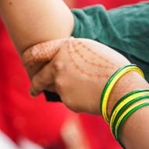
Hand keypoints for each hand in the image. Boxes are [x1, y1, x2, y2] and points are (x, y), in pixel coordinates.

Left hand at [23, 38, 143, 113]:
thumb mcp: (92, 50)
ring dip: (63, 91)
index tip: (27, 65)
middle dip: (36, 85)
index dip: (31, 59)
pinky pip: (68, 99)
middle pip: (40, 76)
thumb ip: (73, 53)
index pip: (38, 52)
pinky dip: (76, 99)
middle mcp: (58, 64)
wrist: (121, 88)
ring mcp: (60, 83)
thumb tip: (65, 58)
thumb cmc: (112, 67)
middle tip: (34, 91)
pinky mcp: (66, 99)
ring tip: (85, 90)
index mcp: (64, 48)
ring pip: (56, 88)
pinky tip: (90, 96)